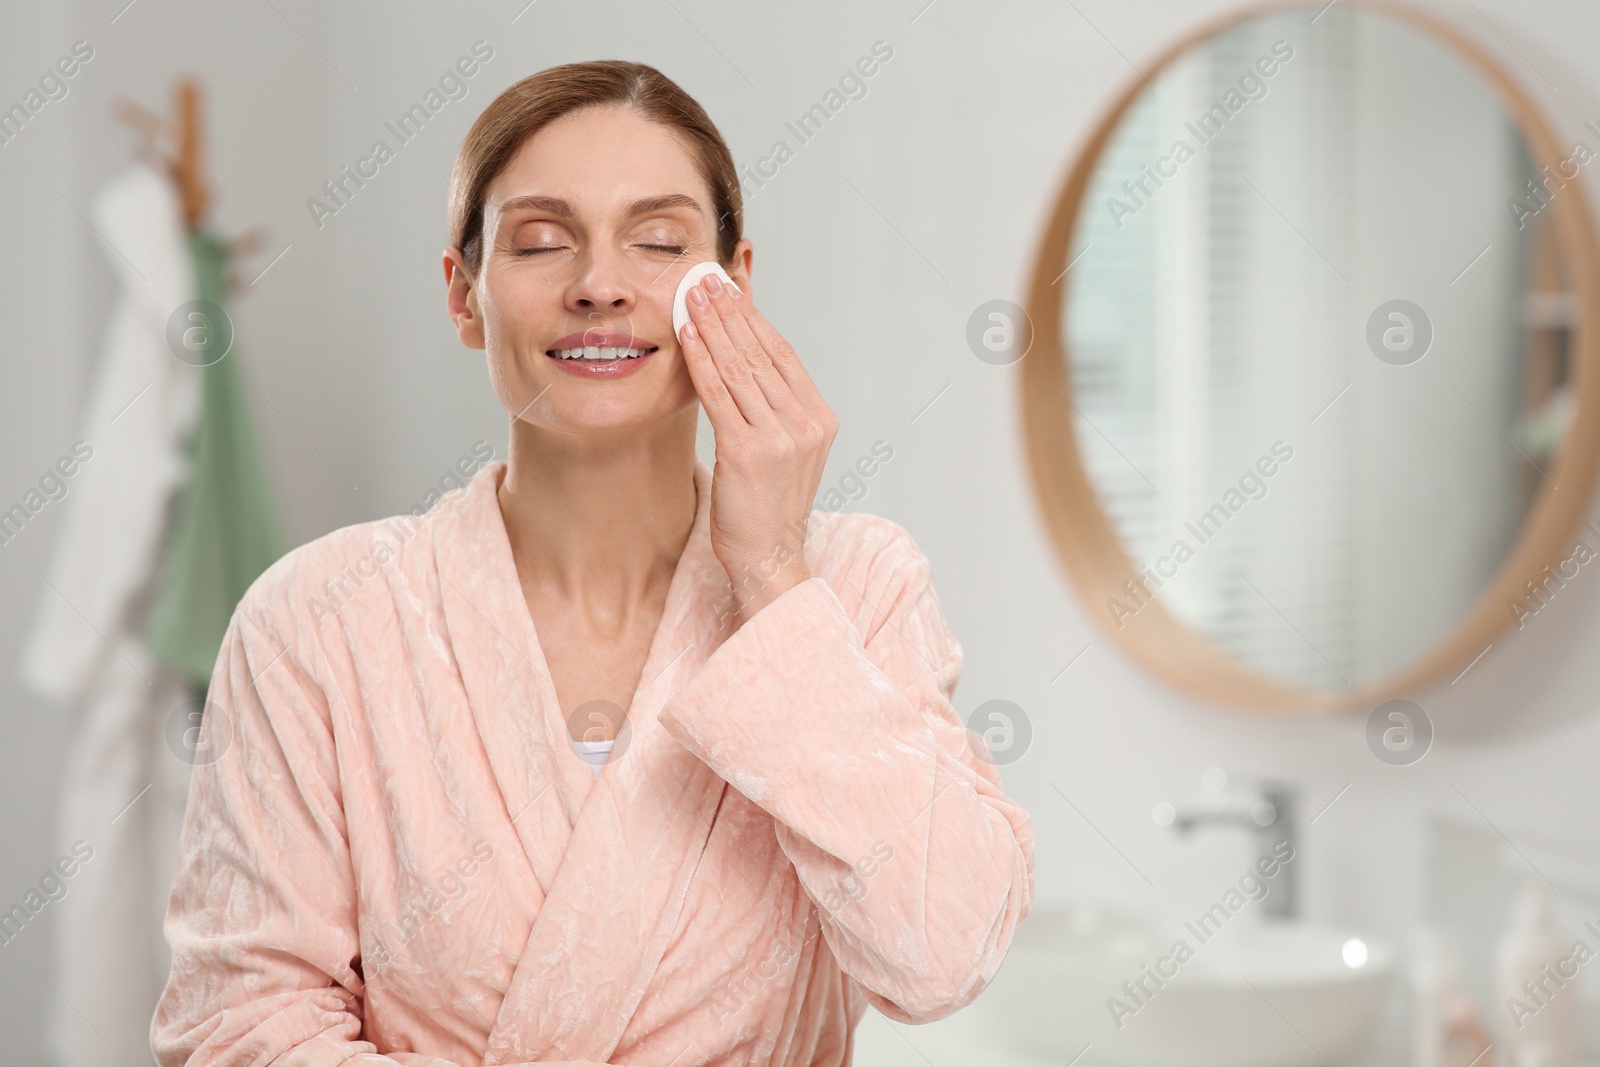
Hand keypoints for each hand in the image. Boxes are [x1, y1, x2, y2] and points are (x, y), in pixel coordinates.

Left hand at [678, 272, 837, 622]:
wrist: (770, 560)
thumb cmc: (766, 508)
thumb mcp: (783, 452)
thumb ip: (773, 409)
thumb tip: (746, 361)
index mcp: (819, 420)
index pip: (783, 354)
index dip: (754, 317)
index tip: (730, 288)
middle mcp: (806, 424)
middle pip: (761, 354)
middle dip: (729, 312)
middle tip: (705, 278)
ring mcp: (780, 438)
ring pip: (740, 368)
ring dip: (712, 326)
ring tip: (690, 295)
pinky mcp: (749, 452)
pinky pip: (720, 395)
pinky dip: (702, 360)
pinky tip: (687, 336)